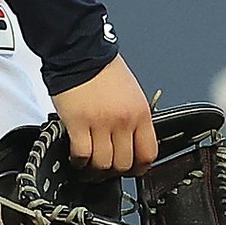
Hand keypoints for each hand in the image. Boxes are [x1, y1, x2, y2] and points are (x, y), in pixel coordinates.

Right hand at [53, 56, 156, 174]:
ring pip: (103, 164)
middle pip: (124, 163)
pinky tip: (77, 158)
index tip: (133, 169)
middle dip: (115, 171)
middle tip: (107, 169)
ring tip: (90, 165)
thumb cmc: (104, 69)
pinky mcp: (78, 124)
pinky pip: (82, 155)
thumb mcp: (132, 93)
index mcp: (140, 113)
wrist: (80, 53)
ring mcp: (100, 124)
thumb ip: (134, 118)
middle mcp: (123, 121)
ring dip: (95, 170)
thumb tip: (131, 140)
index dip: (140, 167)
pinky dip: (79, 162)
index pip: (148, 153)